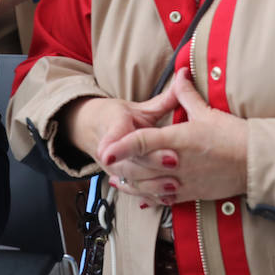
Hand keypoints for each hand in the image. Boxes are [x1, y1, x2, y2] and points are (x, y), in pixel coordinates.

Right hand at [59, 87, 180, 202]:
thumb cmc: (116, 117)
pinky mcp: (119, 180)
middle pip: (131, 160)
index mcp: (114, 126)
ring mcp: (113, 168)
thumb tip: (184, 75)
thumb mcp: (137, 106)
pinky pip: (134, 191)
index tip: (146, 141)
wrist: (90, 131)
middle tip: (175, 161)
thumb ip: (164, 98)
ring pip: (132, 180)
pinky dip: (150, 196)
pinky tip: (168, 198)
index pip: (121, 135)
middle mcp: (109, 151)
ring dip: (153, 184)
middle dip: (153, 162)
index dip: (133, 142)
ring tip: (175, 184)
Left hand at [100, 68, 248, 205]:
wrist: (256, 163)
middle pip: (141, 167)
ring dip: (131, 184)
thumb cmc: (234, 136)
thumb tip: (180, 74)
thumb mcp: (208, 112)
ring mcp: (185, 181)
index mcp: (180, 139)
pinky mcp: (192, 194)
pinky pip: (165, 198)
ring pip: (150, 187)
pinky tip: (141, 196)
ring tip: (117, 179)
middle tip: (109, 161)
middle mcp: (179, 162)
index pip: (145, 141)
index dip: (123, 146)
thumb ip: (187, 95)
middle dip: (123, 165)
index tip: (107, 150)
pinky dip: (149, 197)